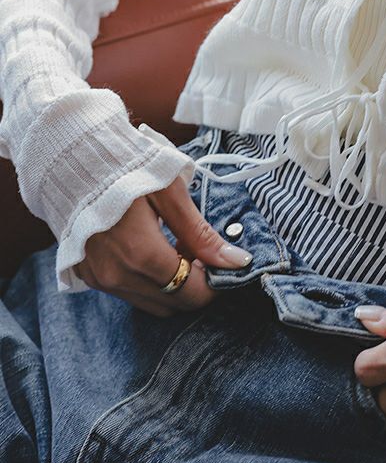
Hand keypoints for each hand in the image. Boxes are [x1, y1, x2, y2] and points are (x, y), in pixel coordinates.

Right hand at [74, 174, 251, 316]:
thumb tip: (237, 261)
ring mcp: (99, 279)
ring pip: (151, 302)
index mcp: (141, 255)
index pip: (191, 294)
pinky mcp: (88, 275)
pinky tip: (155, 251)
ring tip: (180, 250)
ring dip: (172, 285)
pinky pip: (129, 292)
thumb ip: (202, 234)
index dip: (214, 285)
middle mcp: (117, 276)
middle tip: (204, 255)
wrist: (70, 158)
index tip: (223, 265)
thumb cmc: (126, 168)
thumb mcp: (171, 194)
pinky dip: (149, 281)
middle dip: (195, 286)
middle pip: (173, 304)